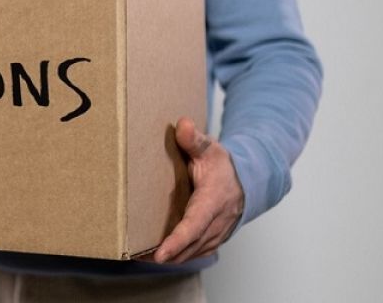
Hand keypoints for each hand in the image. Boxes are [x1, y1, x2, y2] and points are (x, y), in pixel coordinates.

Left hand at [152, 117, 244, 263]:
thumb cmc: (224, 166)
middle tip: (135, 256)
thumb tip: (182, 124)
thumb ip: (194, 139)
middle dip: (165, 254)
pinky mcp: (211, 241)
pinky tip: (153, 256)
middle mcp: (217, 222)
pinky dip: (175, 257)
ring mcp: (215, 235)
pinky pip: (193, 254)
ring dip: (168, 258)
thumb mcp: (211, 149)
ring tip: (138, 257)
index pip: (195, 224)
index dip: (177, 240)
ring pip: (190, 253)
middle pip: (190, 245)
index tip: (160, 254)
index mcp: (214, 199)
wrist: (247, 183)